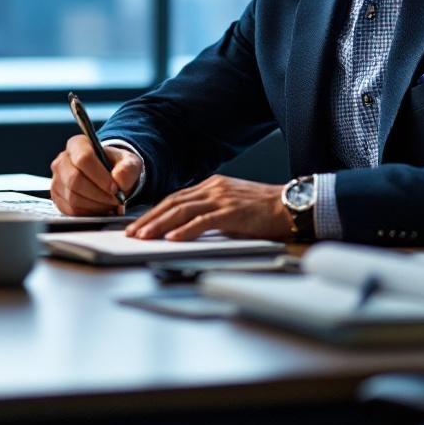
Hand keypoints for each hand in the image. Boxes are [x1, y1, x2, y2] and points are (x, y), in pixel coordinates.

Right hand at [49, 136, 141, 215]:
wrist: (109, 177)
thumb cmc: (117, 166)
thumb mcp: (129, 162)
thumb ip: (127, 168)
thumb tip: (118, 180)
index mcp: (77, 144)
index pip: (83, 158)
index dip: (100, 176)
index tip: (115, 188)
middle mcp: (62, 161)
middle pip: (75, 180)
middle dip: (99, 194)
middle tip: (115, 200)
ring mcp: (57, 180)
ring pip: (73, 198)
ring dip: (96, 205)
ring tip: (110, 204)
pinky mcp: (57, 198)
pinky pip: (71, 210)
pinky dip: (89, 213)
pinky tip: (101, 209)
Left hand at [126, 175, 293, 240]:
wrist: (290, 205)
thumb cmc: (263, 210)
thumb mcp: (231, 207)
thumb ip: (210, 213)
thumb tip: (186, 229)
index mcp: (212, 186)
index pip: (175, 198)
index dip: (154, 212)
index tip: (139, 225)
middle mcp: (213, 188)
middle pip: (173, 202)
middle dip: (150, 219)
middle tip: (132, 234)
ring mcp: (222, 198)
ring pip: (182, 210)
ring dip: (160, 225)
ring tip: (144, 237)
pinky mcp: (232, 212)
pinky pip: (203, 221)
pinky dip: (185, 230)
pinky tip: (172, 238)